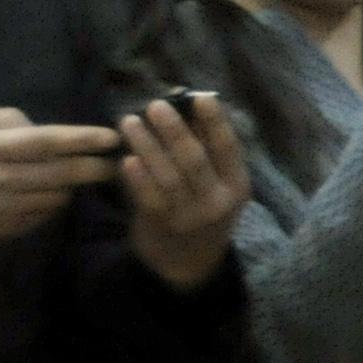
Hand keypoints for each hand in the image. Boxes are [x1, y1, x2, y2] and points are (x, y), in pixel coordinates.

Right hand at [0, 105, 121, 250]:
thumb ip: (1, 120)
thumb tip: (40, 128)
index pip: (45, 142)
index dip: (81, 139)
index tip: (111, 137)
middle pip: (59, 174)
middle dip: (93, 169)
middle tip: (115, 165)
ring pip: (53, 199)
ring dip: (72, 188)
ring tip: (83, 178)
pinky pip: (37, 219)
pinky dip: (50, 207)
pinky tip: (52, 197)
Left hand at [116, 93, 250, 290]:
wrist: (185, 264)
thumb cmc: (200, 212)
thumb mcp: (215, 186)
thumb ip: (206, 152)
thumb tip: (190, 107)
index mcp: (236, 186)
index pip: (228, 149)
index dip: (215, 122)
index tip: (200, 97)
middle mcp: (217, 201)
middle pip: (195, 159)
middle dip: (174, 130)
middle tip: (154, 105)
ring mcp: (190, 215)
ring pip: (168, 175)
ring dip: (147, 146)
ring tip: (129, 122)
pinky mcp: (163, 225)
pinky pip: (149, 197)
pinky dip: (137, 177)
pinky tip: (126, 158)